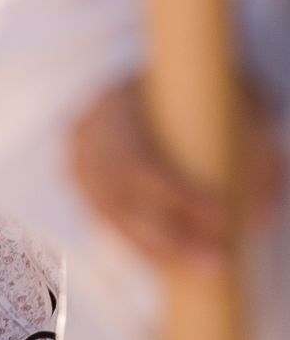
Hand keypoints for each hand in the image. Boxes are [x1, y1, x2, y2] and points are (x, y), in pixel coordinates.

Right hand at [71, 77, 282, 271]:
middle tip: (219, 263)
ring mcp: (75, 159)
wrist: (135, 69)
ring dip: (156, 251)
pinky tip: (172, 261)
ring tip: (203, 270)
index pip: (139, 160)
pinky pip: (106, 220)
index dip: (180, 196)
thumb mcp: (228, 91)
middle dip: (170, 239)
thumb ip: (251, 137)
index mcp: (111, 101)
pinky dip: (140, 244)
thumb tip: (264, 208)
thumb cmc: (190, 77)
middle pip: (120, 200)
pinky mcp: (80, 179)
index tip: (225, 218)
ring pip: (109, 217)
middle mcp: (83, 134)